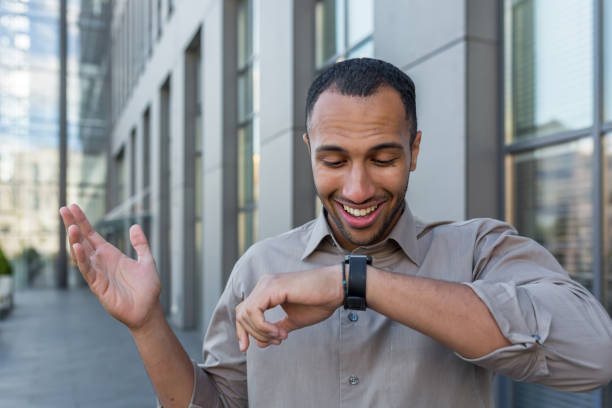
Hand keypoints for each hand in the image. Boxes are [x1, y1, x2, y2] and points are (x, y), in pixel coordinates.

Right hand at [59, 204, 161, 330]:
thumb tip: (135, 226)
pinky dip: (82, 259)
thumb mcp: (147, 260)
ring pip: (81, 255)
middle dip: (73, 225)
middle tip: (63, 209)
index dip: (83, 221)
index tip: (73, 206)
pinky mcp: (98, 286)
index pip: (92, 234)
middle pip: (82, 241)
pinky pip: (87, 271)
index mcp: (110, 255)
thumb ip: (141, 244)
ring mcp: (98, 274)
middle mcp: (101, 262)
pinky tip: (77, 247)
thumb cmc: (147, 288)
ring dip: (75, 241)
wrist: (149, 310)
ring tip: (72, 227)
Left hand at [234, 266, 343, 350]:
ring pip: (246, 314)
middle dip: (252, 334)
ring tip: (281, 336)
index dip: (242, 331)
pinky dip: (264, 326)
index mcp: (266, 291)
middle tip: (276, 342)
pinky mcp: (272, 287)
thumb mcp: (293, 321)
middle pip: (241, 313)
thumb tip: (259, 344)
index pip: (243, 311)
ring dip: (262, 332)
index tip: (247, 348)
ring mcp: (267, 284)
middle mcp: (264, 285)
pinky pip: (255, 311)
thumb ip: (275, 330)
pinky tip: (280, 332)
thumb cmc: (318, 302)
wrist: (336, 289)